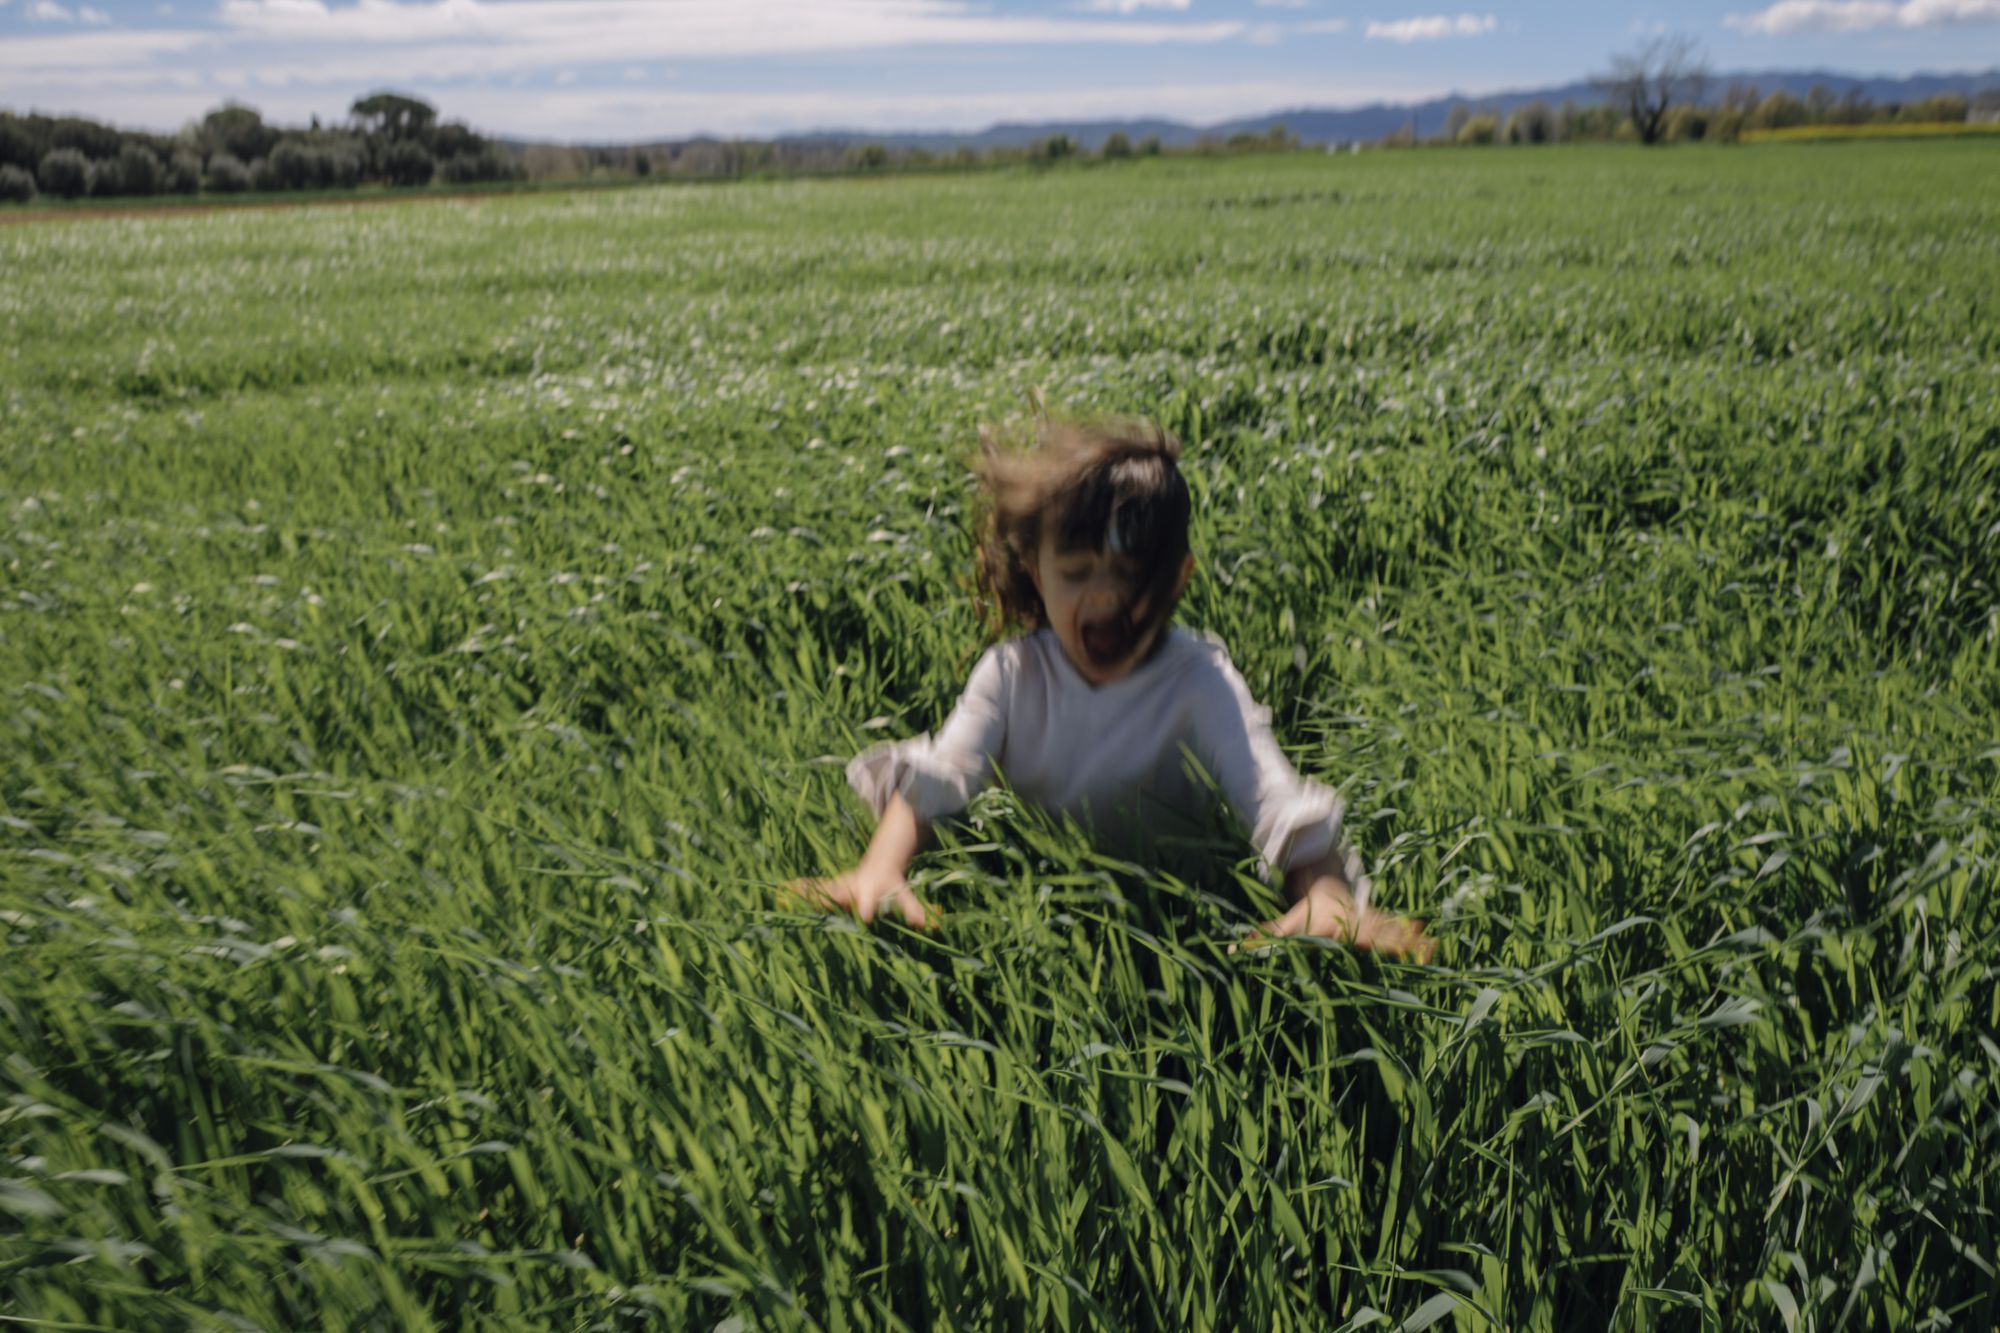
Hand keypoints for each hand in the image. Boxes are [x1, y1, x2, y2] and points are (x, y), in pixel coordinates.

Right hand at [786, 864, 936, 930]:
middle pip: (838, 895)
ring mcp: (837, 887)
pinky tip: (780, 892)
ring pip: (819, 890)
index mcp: (869, 891)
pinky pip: (811, 889)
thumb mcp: (903, 894)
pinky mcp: (828, 888)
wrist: (879, 866)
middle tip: (815, 905)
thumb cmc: (891, 884)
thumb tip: (925, 924)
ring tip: (784, 895)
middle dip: (828, 900)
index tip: (865, 915)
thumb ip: (912, 908)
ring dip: (804, 893)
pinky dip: (797, 890)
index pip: (868, 902)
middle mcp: (850, 889)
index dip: (867, 907)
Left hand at [1234, 881, 1435, 962]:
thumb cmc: (1305, 913)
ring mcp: (1369, 922)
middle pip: (1372, 933)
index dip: (1353, 938)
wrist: (1327, 888)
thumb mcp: (1285, 924)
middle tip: (1405, 947)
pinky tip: (1430, 946)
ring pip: (1390, 931)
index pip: (1344, 934)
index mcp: (1335, 926)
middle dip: (1389, 939)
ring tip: (1428, 948)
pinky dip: (1412, 938)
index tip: (1364, 940)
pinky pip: (1397, 933)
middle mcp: (1355, 923)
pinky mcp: (1379, 925)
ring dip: (1407, 940)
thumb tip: (1232, 947)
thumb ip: (1261, 937)